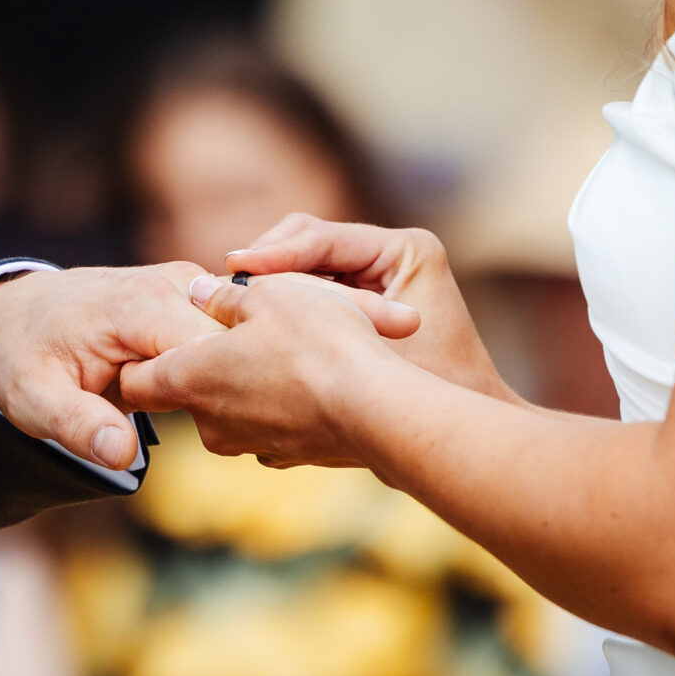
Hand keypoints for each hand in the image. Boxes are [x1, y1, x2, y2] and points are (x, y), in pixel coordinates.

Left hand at [0, 264, 222, 469]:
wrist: (16, 314)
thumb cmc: (24, 358)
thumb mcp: (34, 400)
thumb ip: (78, 426)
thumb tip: (122, 454)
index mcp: (144, 306)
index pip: (217, 356)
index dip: (212, 399)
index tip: (187, 422)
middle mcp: (178, 282)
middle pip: (238, 346)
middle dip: (225, 390)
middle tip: (180, 416)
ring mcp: (191, 282)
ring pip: (241, 340)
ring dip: (226, 378)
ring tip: (179, 401)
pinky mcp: (196, 292)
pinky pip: (230, 333)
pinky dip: (221, 364)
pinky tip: (190, 385)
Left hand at [115, 271, 421, 468]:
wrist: (379, 410)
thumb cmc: (317, 342)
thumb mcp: (268, 295)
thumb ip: (222, 297)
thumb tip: (200, 294)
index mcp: (187, 379)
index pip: (134, 381)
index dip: (142, 356)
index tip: (166, 333)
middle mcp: (209, 423)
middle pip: (188, 391)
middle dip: (207, 361)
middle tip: (247, 326)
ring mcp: (248, 444)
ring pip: (232, 406)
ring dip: (250, 379)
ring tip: (293, 347)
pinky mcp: (287, 456)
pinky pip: (270, 421)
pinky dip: (282, 402)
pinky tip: (315, 378)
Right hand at [228, 217, 514, 401]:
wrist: (459, 439)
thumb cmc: (428, 396)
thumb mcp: (364, 351)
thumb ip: (306, 315)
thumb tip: (229, 287)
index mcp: (405, 250)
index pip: (321, 236)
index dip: (273, 253)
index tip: (232, 266)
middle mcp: (390, 258)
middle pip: (306, 248)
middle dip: (262, 272)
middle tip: (216, 291)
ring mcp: (374, 282)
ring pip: (301, 278)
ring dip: (265, 297)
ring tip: (224, 315)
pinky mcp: (361, 310)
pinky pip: (309, 304)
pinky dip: (280, 319)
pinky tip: (246, 339)